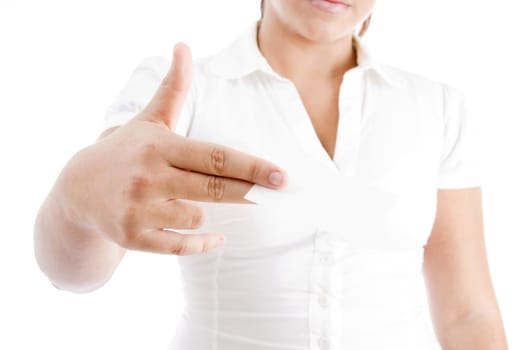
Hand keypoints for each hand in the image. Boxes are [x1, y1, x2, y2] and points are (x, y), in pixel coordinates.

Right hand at [64, 42, 287, 255]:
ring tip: (200, 202)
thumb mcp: (149, 119)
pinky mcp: (133, 237)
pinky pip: (179, 246)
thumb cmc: (126, 151)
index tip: (280, 175)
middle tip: (278, 192)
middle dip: (249, 191)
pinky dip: (202, 244)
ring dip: (210, 213)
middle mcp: (149, 177)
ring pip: (197, 216)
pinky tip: (218, 238)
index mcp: (159, 147)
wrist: (78, 189)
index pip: (214, 157)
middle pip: (213, 188)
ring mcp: (139, 209)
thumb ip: (173, 88)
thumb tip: (184, 47)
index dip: (251, 167)